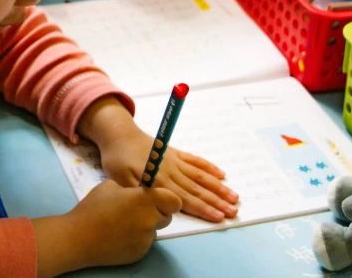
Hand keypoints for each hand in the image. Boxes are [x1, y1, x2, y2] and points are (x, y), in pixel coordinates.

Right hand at [32, 180, 181, 276]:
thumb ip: (130, 188)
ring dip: (145, 226)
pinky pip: (144, 243)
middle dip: (156, 212)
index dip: (168, 199)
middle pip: (167, 217)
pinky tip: (119, 236)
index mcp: (145, 200)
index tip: (158, 199)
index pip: (174, 201)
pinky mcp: (140, 253)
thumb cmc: (93, 207)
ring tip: (123, 223)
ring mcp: (146, 240)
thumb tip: (138, 192)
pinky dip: (136, 239)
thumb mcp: (110, 186)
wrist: (78, 238)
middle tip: (136, 210)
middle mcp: (150, 220)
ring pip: (154, 230)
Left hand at [77, 97, 239, 222]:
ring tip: (235, 197)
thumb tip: (158, 204)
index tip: (219, 217)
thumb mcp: (119, 180)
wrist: (118, 134)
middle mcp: (171, 170)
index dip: (203, 209)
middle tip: (234, 211)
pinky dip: (209, 167)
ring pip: (200, 176)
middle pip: (198, 189)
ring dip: (218, 187)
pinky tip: (221, 174)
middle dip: (217, 201)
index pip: (185, 199)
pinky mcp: (174, 152)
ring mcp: (174, 160)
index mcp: (159, 180)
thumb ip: (138, 193)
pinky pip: (195, 160)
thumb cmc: (116, 159)